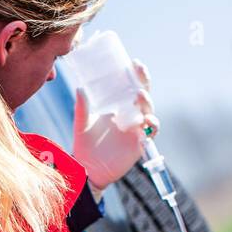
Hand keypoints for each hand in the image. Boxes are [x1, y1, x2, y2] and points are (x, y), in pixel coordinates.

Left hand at [73, 59, 159, 192]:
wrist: (88, 168)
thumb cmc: (85, 144)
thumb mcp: (82, 122)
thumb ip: (82, 107)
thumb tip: (80, 87)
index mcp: (118, 107)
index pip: (130, 87)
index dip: (135, 75)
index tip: (133, 62)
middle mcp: (130, 116)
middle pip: (143, 96)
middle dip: (144, 82)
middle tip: (139, 71)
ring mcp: (136, 129)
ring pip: (149, 112)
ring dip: (147, 103)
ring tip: (139, 96)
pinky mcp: (140, 143)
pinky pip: (151, 133)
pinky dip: (151, 126)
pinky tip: (144, 122)